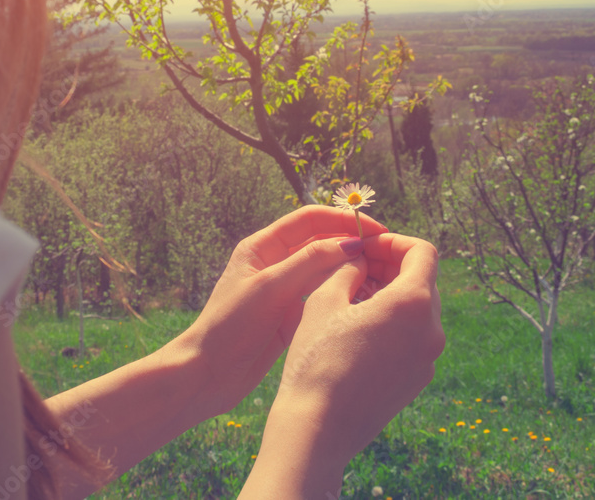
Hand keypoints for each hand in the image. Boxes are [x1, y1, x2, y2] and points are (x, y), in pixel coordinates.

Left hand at [176, 205, 387, 418]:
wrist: (207, 374)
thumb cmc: (230, 326)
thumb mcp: (271, 288)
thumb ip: (309, 262)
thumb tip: (350, 243)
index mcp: (262, 247)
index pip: (310, 219)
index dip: (343, 220)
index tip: (375, 230)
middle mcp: (273, 263)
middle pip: (320, 241)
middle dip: (351, 243)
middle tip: (386, 252)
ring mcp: (283, 290)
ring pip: (324, 270)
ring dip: (349, 268)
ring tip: (382, 275)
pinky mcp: (290, 315)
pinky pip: (321, 296)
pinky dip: (341, 293)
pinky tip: (363, 299)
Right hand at [242, 233, 443, 495]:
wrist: (318, 428)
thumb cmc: (316, 359)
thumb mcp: (325, 299)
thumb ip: (349, 268)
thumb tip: (360, 258)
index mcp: (413, 303)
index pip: (423, 252)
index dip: (394, 241)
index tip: (367, 245)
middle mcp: (431, 331)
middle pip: (423, 280)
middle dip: (391, 266)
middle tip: (356, 265)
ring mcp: (427, 359)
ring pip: (418, 311)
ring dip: (391, 294)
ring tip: (351, 295)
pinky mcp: (417, 380)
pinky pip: (412, 338)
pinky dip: (393, 323)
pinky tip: (357, 328)